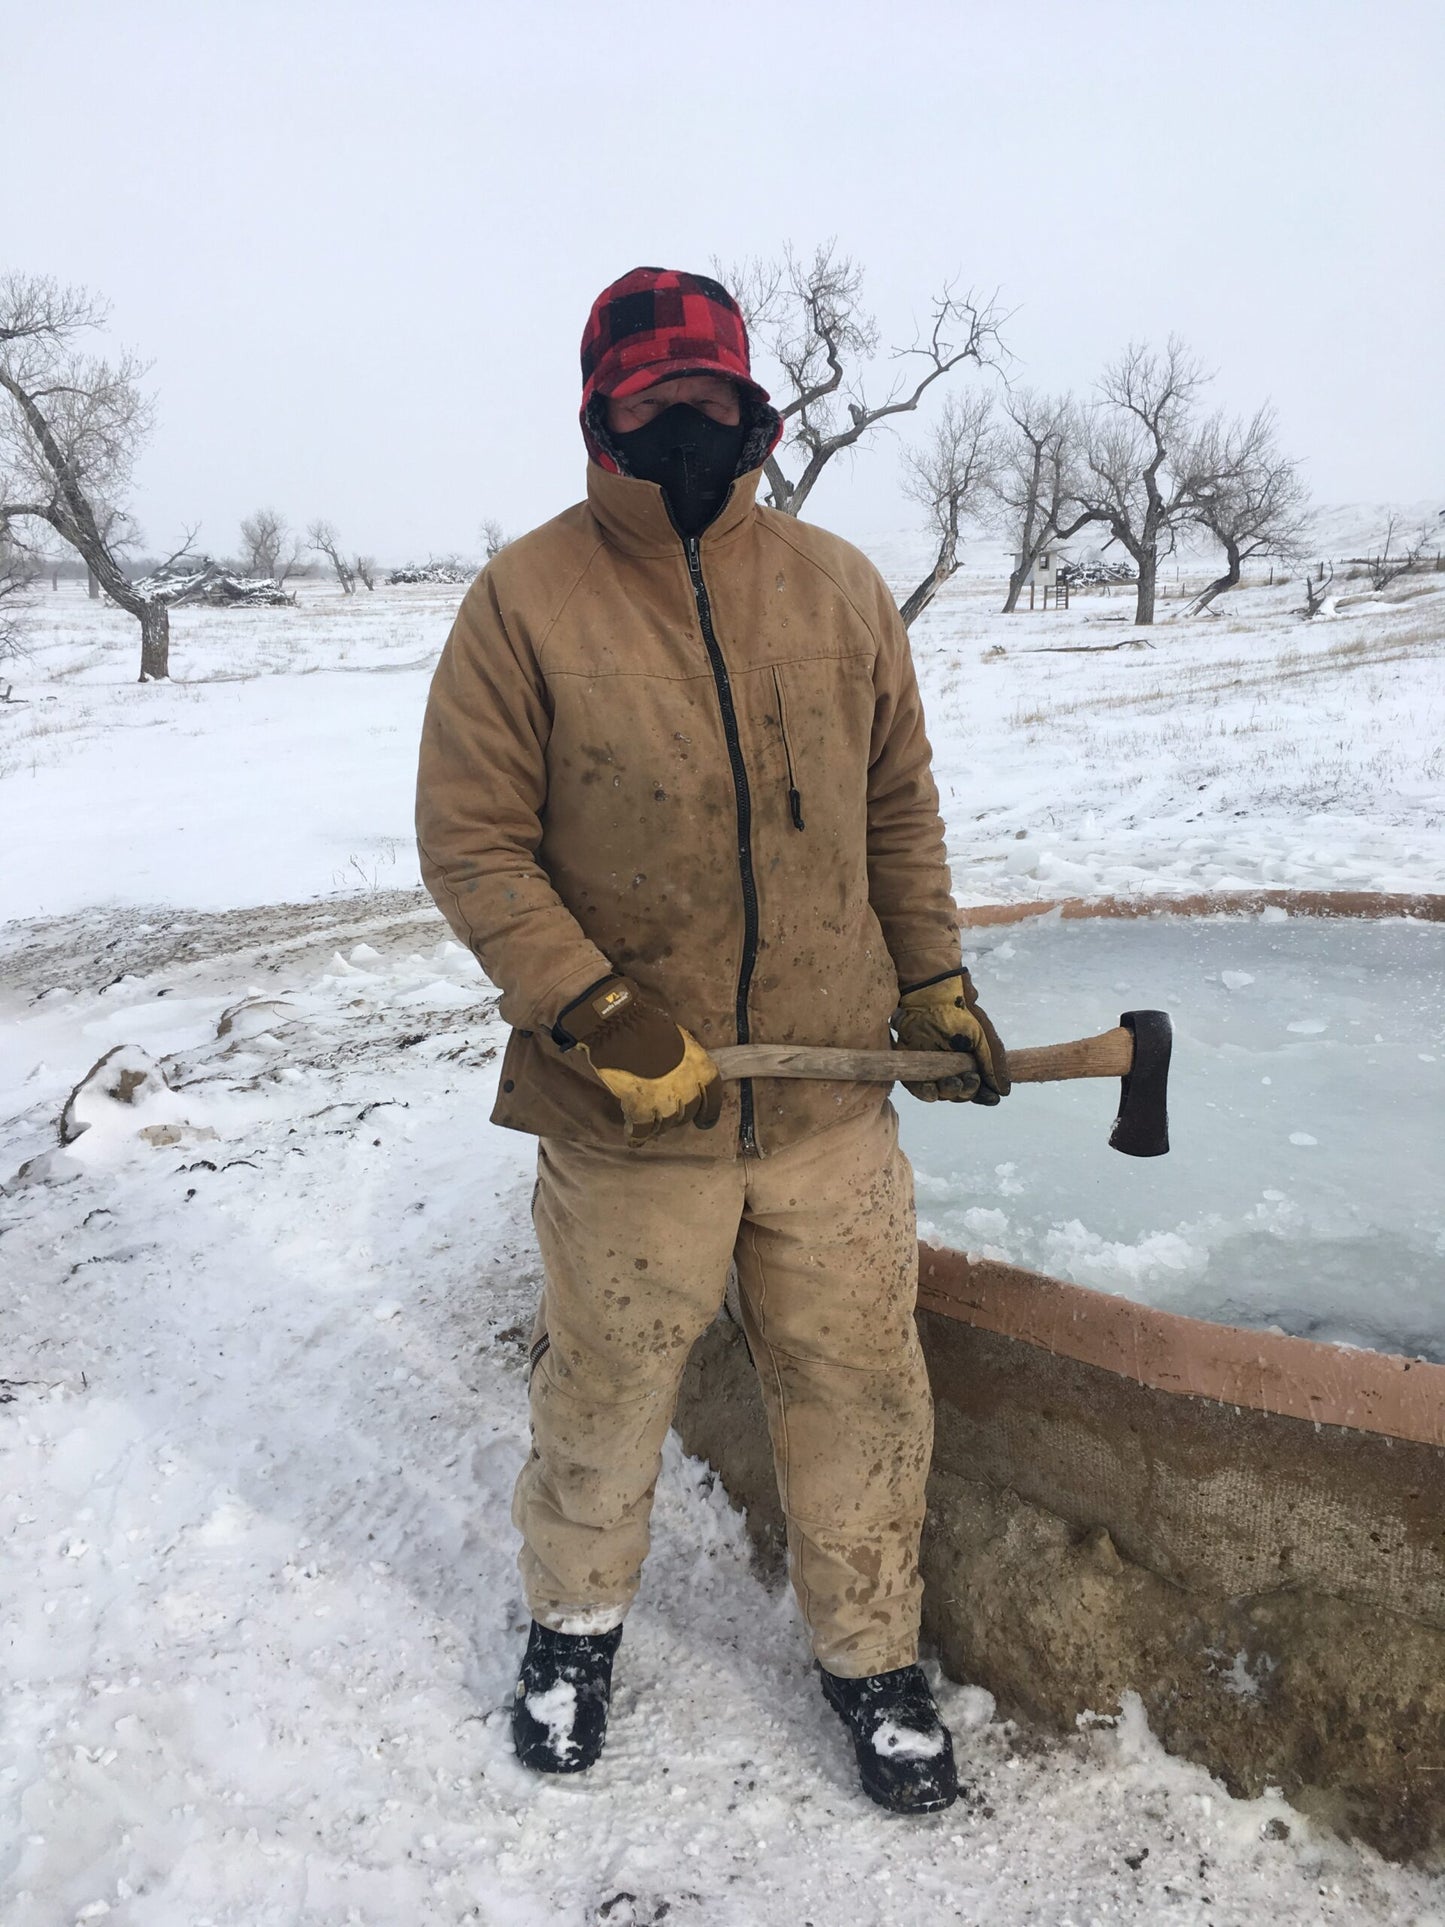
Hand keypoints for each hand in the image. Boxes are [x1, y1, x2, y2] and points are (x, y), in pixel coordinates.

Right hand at [552, 975, 722, 1142]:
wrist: (622, 1028)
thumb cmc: (649, 1025)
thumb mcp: (680, 1040)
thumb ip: (684, 1062)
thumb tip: (679, 1070)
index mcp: (702, 1069)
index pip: (713, 1099)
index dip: (708, 1112)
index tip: (703, 1121)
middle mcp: (689, 1090)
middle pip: (687, 1114)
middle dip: (677, 1117)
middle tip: (665, 1116)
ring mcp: (665, 1102)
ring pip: (666, 1124)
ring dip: (658, 1127)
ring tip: (649, 1127)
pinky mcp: (641, 1109)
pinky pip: (642, 1129)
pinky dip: (637, 1135)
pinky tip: (633, 1138)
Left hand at [892, 968, 1010, 1105]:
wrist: (932, 997)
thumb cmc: (961, 1014)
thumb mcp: (984, 1038)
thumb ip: (993, 1063)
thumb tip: (1003, 1091)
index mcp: (969, 1063)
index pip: (977, 1089)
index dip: (983, 1096)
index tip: (992, 1098)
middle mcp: (950, 1069)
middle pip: (959, 1093)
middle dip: (967, 1091)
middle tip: (969, 1079)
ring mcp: (930, 1068)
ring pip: (940, 1093)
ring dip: (949, 1092)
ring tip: (954, 1082)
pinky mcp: (912, 1066)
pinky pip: (917, 1088)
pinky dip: (926, 1092)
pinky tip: (933, 1088)